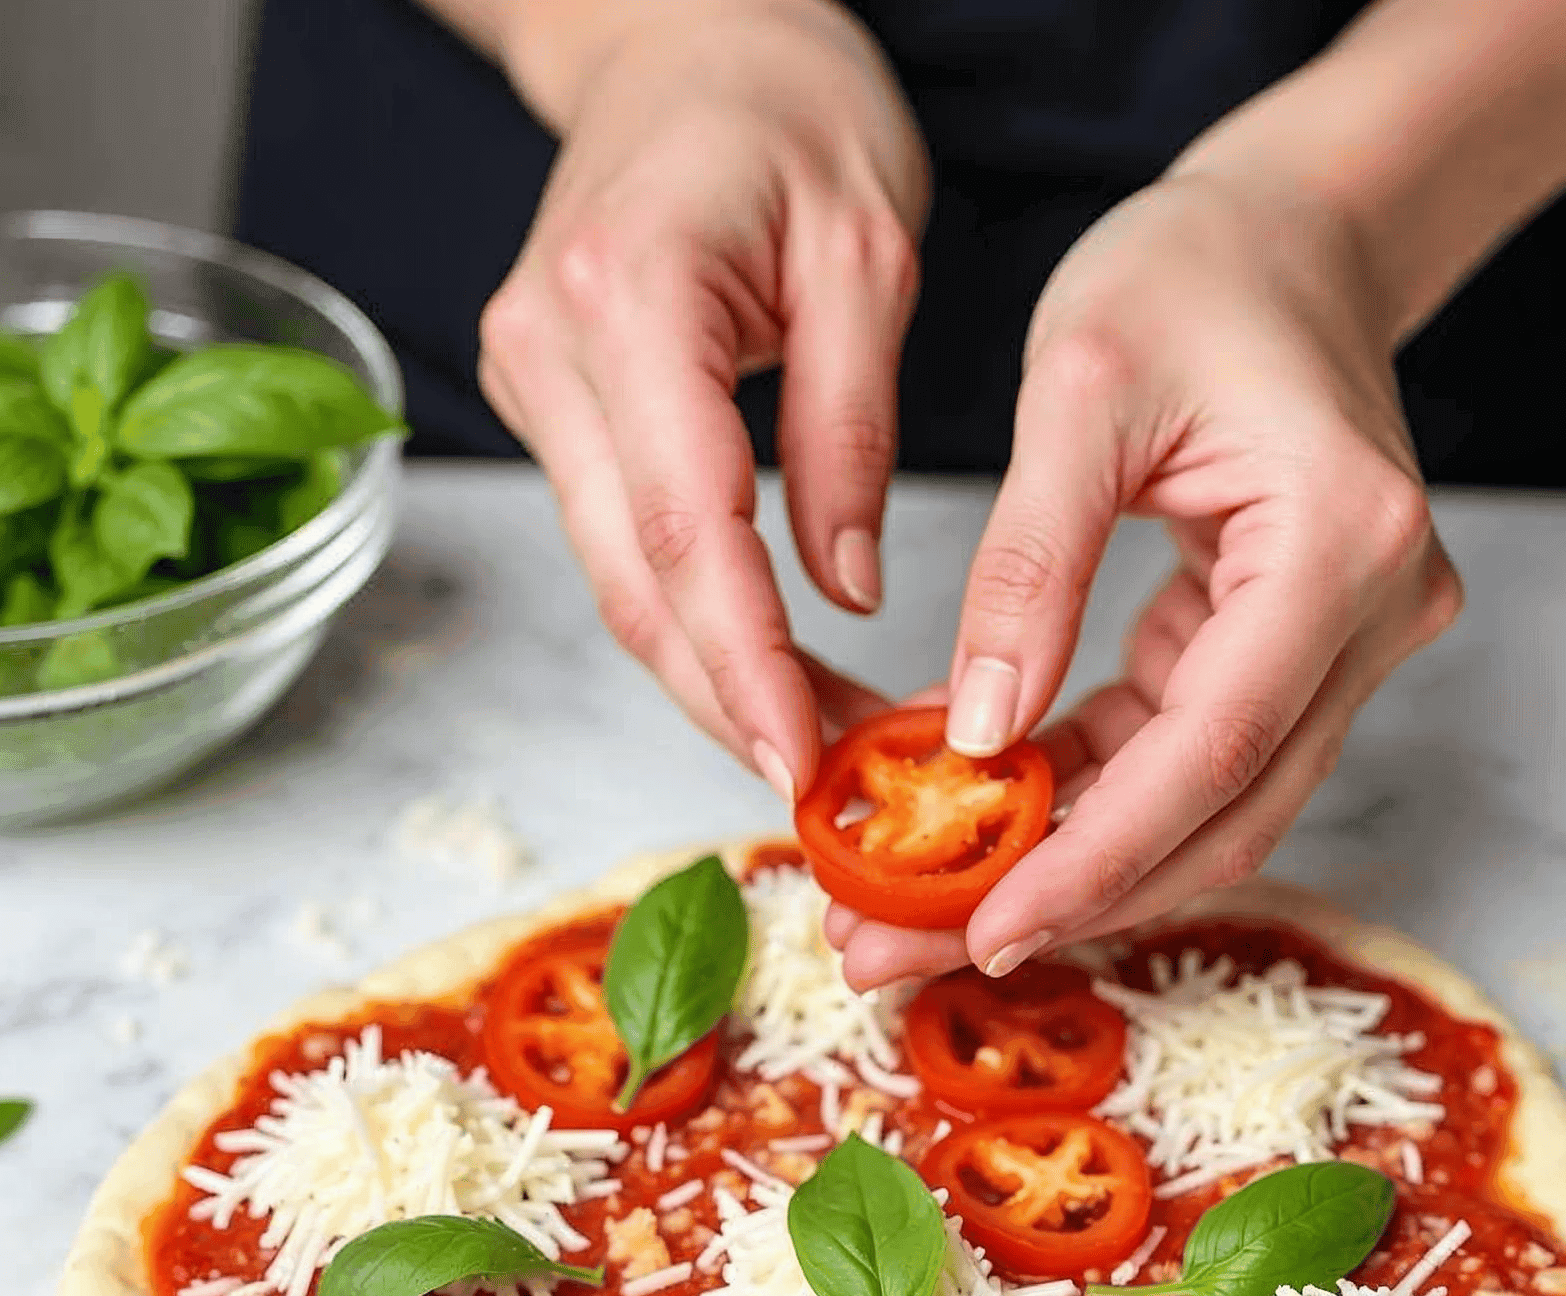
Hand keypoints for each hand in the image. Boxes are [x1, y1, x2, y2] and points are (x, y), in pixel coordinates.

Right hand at [478, 0, 927, 792]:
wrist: (682, 36)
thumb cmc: (788, 110)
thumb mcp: (869, 251)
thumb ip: (851, 429)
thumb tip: (845, 591)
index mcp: (632, 296)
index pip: (687, 524)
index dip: (742, 661)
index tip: (802, 759)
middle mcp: (552, 348)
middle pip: (631, 581)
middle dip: (724, 699)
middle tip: (819, 787)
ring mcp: (534, 380)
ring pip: (615, 579)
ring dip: (706, 676)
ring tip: (806, 746)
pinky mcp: (549, 404)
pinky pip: (618, 542)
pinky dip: (688, 618)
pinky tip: (758, 669)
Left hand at [832, 166, 1460, 989]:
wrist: (1294, 235)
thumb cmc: (1194, 274)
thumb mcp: (1081, 389)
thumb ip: (1029, 568)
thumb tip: (975, 738)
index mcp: (1342, 542)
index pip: (1215, 747)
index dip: (1095, 856)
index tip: (979, 928)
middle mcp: (1374, 618)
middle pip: (1218, 816)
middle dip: (1061, 897)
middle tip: (898, 949)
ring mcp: (1347, 648)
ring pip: (1208, 812)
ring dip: (1069, 870)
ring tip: (913, 913)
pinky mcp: (1294, 658)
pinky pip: (1187, 760)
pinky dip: (1087, 801)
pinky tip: (981, 829)